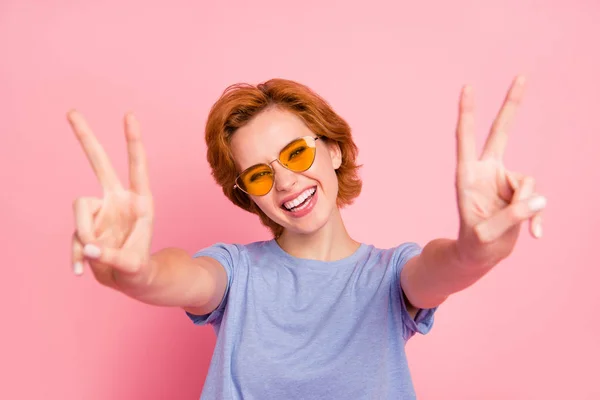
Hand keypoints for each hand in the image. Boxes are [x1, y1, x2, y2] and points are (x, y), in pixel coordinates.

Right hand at [68, 110, 154, 290]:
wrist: (128, 280)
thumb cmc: (138, 268)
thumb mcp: (132, 265)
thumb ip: (111, 257)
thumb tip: (89, 249)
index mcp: (140, 201)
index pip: (137, 166)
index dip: (132, 142)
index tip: (128, 115)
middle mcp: (118, 200)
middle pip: (99, 163)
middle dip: (86, 138)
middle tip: (71, 111)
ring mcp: (100, 210)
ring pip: (79, 208)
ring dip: (84, 233)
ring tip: (95, 255)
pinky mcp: (85, 223)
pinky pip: (74, 233)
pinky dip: (77, 254)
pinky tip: (82, 270)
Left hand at [454, 75, 545, 267]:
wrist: (482, 255)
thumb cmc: (474, 244)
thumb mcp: (486, 235)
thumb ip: (511, 216)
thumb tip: (539, 199)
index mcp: (467, 175)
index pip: (466, 139)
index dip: (468, 113)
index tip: (468, 88)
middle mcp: (487, 172)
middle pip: (501, 133)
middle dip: (511, 105)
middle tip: (522, 76)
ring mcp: (504, 180)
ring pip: (528, 181)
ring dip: (526, 205)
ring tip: (515, 226)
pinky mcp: (520, 192)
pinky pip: (537, 198)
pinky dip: (537, 216)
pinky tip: (535, 235)